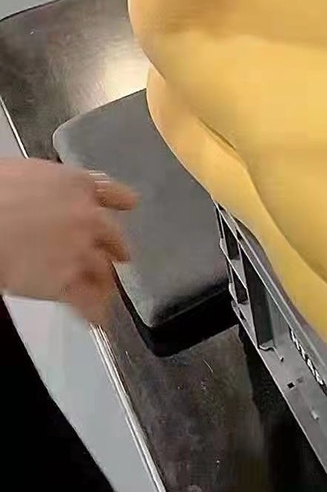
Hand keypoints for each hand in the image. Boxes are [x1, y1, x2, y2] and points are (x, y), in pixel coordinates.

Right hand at [0, 158, 137, 323]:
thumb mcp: (33, 173)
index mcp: (80, 185)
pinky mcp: (66, 281)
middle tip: (115, 257)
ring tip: (104, 292)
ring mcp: (82, 251)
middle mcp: (91, 218)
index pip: (114, 193)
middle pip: (114, 237)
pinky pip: (88, 301)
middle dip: (114, 249)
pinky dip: (95, 312)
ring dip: (104, 281)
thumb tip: (54, 191)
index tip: (128, 205)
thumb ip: (57, 185)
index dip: (122, 201)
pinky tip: (99, 319)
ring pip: (104, 271)